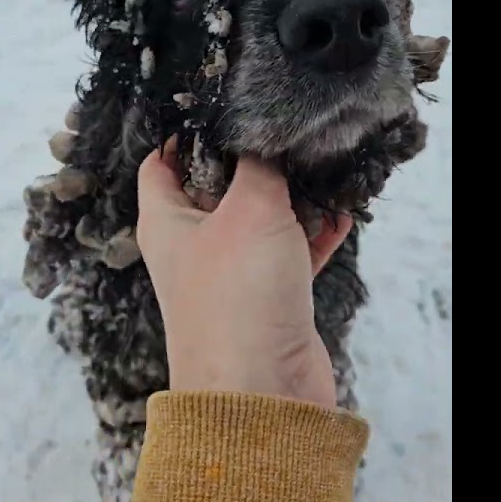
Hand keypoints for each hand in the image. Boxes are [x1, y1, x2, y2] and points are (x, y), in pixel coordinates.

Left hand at [136, 136, 353, 408]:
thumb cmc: (237, 299)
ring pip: (259, 219)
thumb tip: (262, 135)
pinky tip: (340, 213)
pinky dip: (313, 234)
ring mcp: (231, 274)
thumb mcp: (249, 210)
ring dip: (290, 197)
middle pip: (216, 186)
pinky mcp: (268, 299)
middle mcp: (193, 246)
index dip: (184, 133)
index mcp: (165, 223)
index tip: (220, 108)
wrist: (260, 393)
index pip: (160, 164)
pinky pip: (291, 253)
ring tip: (320, 166)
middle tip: (284, 131)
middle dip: (251, 161)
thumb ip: (258, 165)